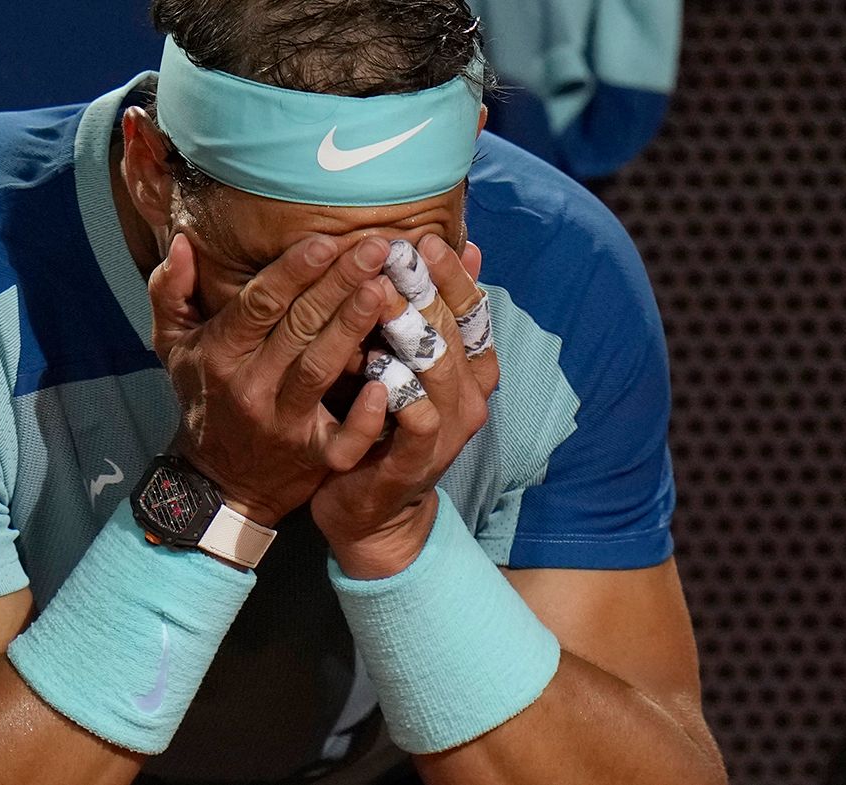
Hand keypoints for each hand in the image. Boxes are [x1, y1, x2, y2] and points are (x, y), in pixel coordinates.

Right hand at [148, 233, 394, 525]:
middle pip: (298, 327)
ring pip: (321, 368)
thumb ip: (170, 291)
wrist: (218, 479)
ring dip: (354, 327)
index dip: (292, 272)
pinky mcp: (315, 456)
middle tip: (377, 247)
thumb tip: (181, 241)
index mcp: (220, 353)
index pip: (258, 305)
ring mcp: (284, 424)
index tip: (325, 240)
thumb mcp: (173, 345)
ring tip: (384, 290)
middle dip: (337, 284)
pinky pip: (344, 438)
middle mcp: (250, 386)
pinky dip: (366, 415)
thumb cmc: (203, 396)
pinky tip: (387, 382)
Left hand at [310, 235, 497, 577]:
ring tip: (381, 296)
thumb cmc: (384, 425)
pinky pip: (414, 423)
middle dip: (425, 291)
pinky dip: (397, 395)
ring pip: (437, 372)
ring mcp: (444, 433)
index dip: (451, 276)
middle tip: (397, 254)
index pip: (472, 312)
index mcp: (471, 371)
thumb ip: (428, 313)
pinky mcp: (414, 463)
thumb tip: (464, 245)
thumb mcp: (407, 364)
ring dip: (410, 333)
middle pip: (453, 334)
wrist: (373, 512)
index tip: (424, 240)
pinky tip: (373, 367)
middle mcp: (467, 400)